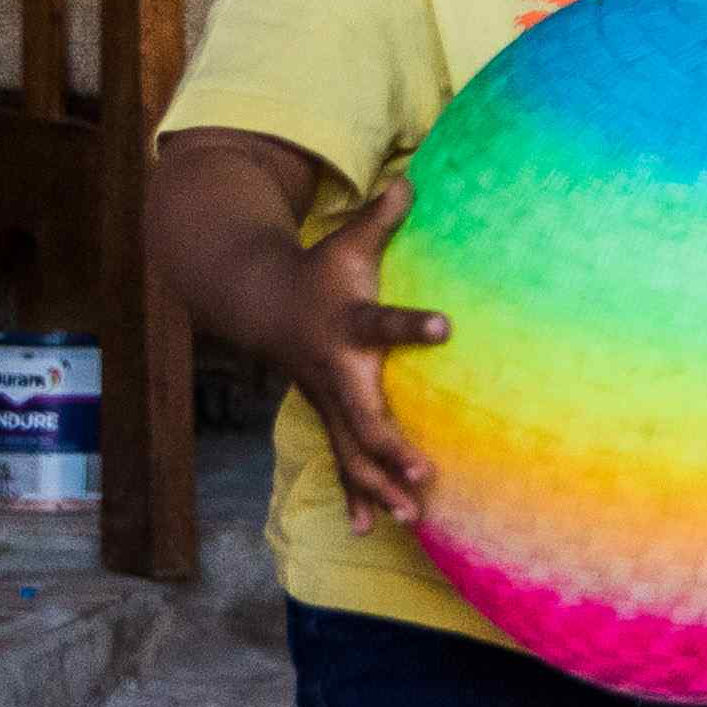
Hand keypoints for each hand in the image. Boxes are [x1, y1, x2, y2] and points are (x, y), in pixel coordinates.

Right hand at [273, 172, 450, 531]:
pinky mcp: (326, 416)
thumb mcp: (348, 238)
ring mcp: (327, 399)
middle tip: (423, 473)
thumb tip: (413, 178)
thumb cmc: (319, 270)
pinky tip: (373, 529)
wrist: (259, 302)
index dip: (413, 326)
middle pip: (362, 416)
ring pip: (351, 451)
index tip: (447, 327)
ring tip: (410, 518)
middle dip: (390, 448)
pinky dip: (356, 496)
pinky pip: (342, 462)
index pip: (382, 324)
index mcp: (347, 324)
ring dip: (378, 486)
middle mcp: (335, 371)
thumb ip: (384, 215)